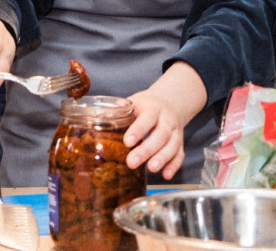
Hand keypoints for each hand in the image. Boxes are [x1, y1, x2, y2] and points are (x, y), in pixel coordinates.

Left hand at [123, 62, 207, 180]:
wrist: (170, 101)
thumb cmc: (145, 105)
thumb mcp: (133, 102)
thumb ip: (119, 112)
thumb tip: (95, 123)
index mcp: (153, 107)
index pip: (148, 117)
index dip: (138, 130)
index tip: (127, 142)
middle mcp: (167, 119)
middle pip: (161, 134)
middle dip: (147, 150)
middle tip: (131, 162)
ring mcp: (175, 131)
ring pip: (172, 145)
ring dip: (162, 158)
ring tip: (151, 169)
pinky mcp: (180, 143)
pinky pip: (180, 155)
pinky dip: (174, 166)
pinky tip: (165, 175)